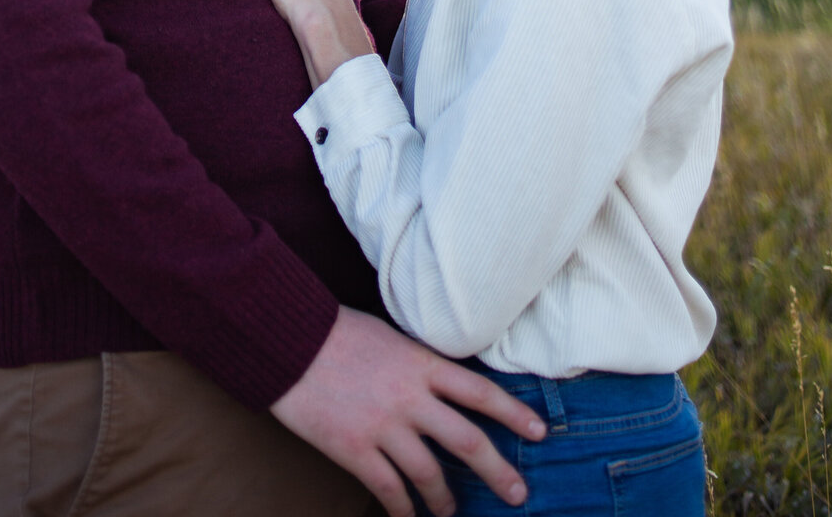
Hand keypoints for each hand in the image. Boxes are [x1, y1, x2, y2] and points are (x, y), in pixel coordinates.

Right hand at [272, 306, 542, 516]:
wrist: (291, 342)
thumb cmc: (340, 334)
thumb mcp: (391, 339)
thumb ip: (420, 366)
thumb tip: (445, 389)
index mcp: (421, 364)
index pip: (480, 391)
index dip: (513, 413)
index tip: (540, 431)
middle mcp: (410, 397)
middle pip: (467, 440)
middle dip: (498, 471)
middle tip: (518, 493)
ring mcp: (382, 426)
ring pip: (429, 474)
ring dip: (446, 498)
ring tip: (452, 511)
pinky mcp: (354, 450)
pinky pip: (388, 489)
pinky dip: (403, 510)